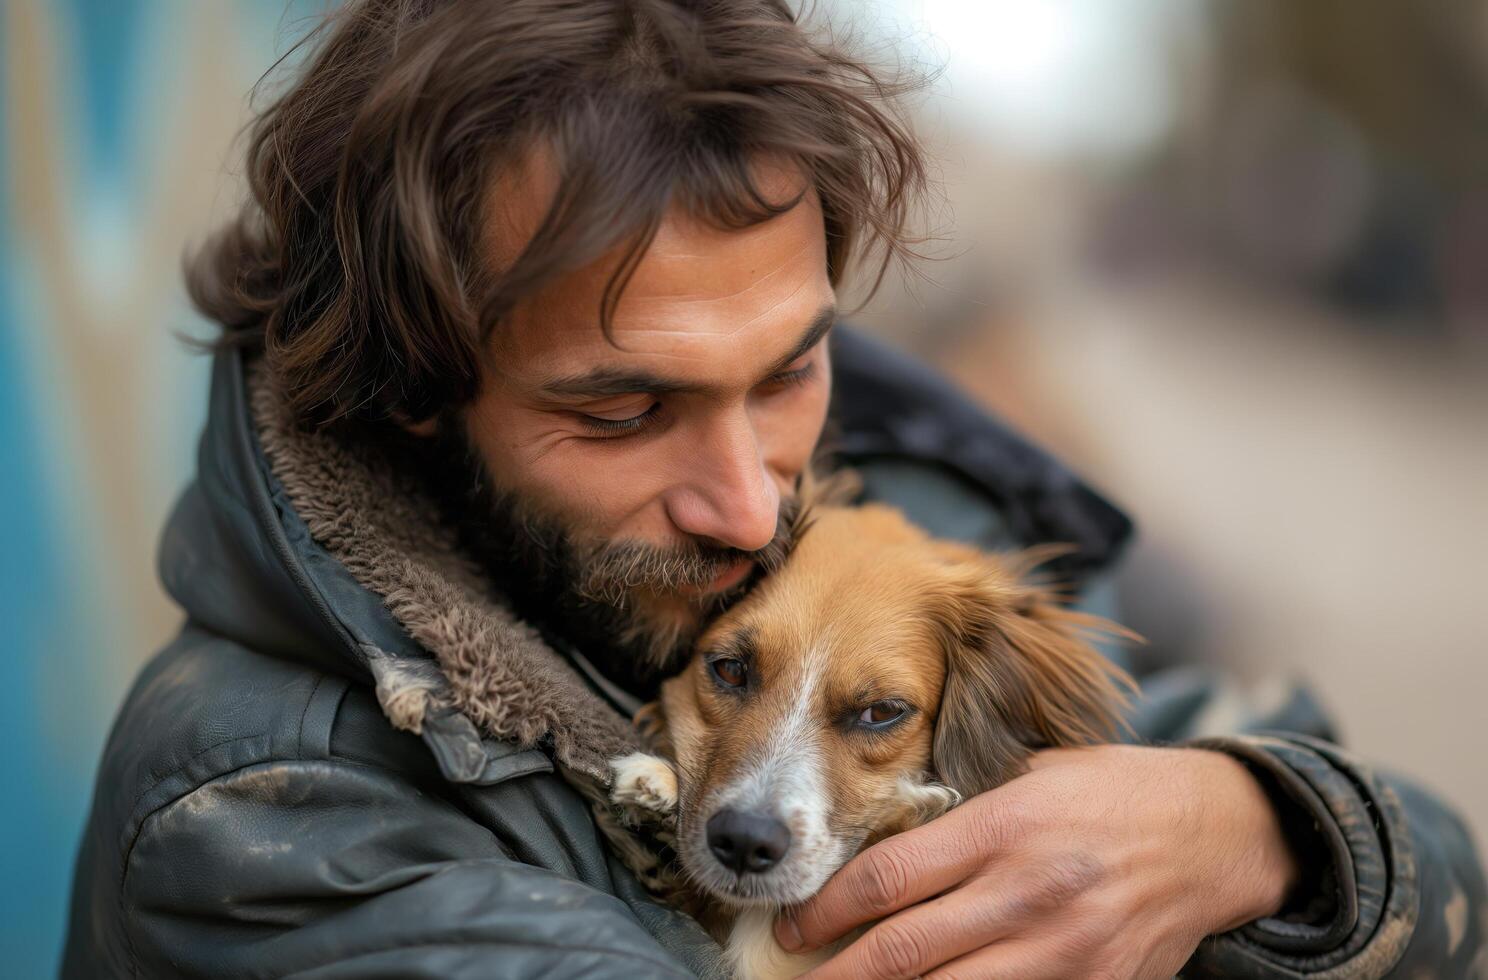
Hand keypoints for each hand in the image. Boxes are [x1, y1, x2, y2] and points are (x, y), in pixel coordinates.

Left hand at [776, 744, 1298, 978]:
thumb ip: (959, 811)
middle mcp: (1029, 891)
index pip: (888, 878)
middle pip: (904, 950)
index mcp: (1005, 826)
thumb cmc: (1108, 793)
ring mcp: (1065, 950)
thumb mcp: (1030, 774)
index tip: (793, 924)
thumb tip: (874, 847)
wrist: (1215, 833)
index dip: (827, 910)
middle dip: (836, 973)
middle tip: (796, 974)